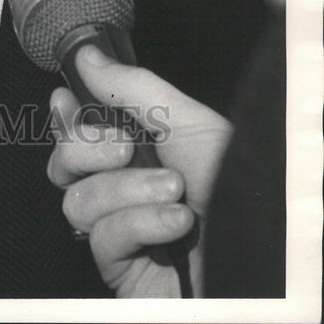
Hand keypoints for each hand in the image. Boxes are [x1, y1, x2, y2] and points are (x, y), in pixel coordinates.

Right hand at [48, 44, 232, 297]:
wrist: (261, 251)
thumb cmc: (236, 185)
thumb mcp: (188, 122)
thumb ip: (132, 88)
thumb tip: (87, 56)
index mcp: (137, 151)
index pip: (79, 132)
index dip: (65, 116)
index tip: (64, 99)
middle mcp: (123, 189)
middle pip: (64, 164)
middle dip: (88, 148)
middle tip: (126, 147)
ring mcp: (120, 230)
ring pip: (79, 199)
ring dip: (128, 189)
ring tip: (173, 190)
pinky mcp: (122, 268)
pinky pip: (103, 237)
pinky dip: (140, 223)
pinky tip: (174, 222)